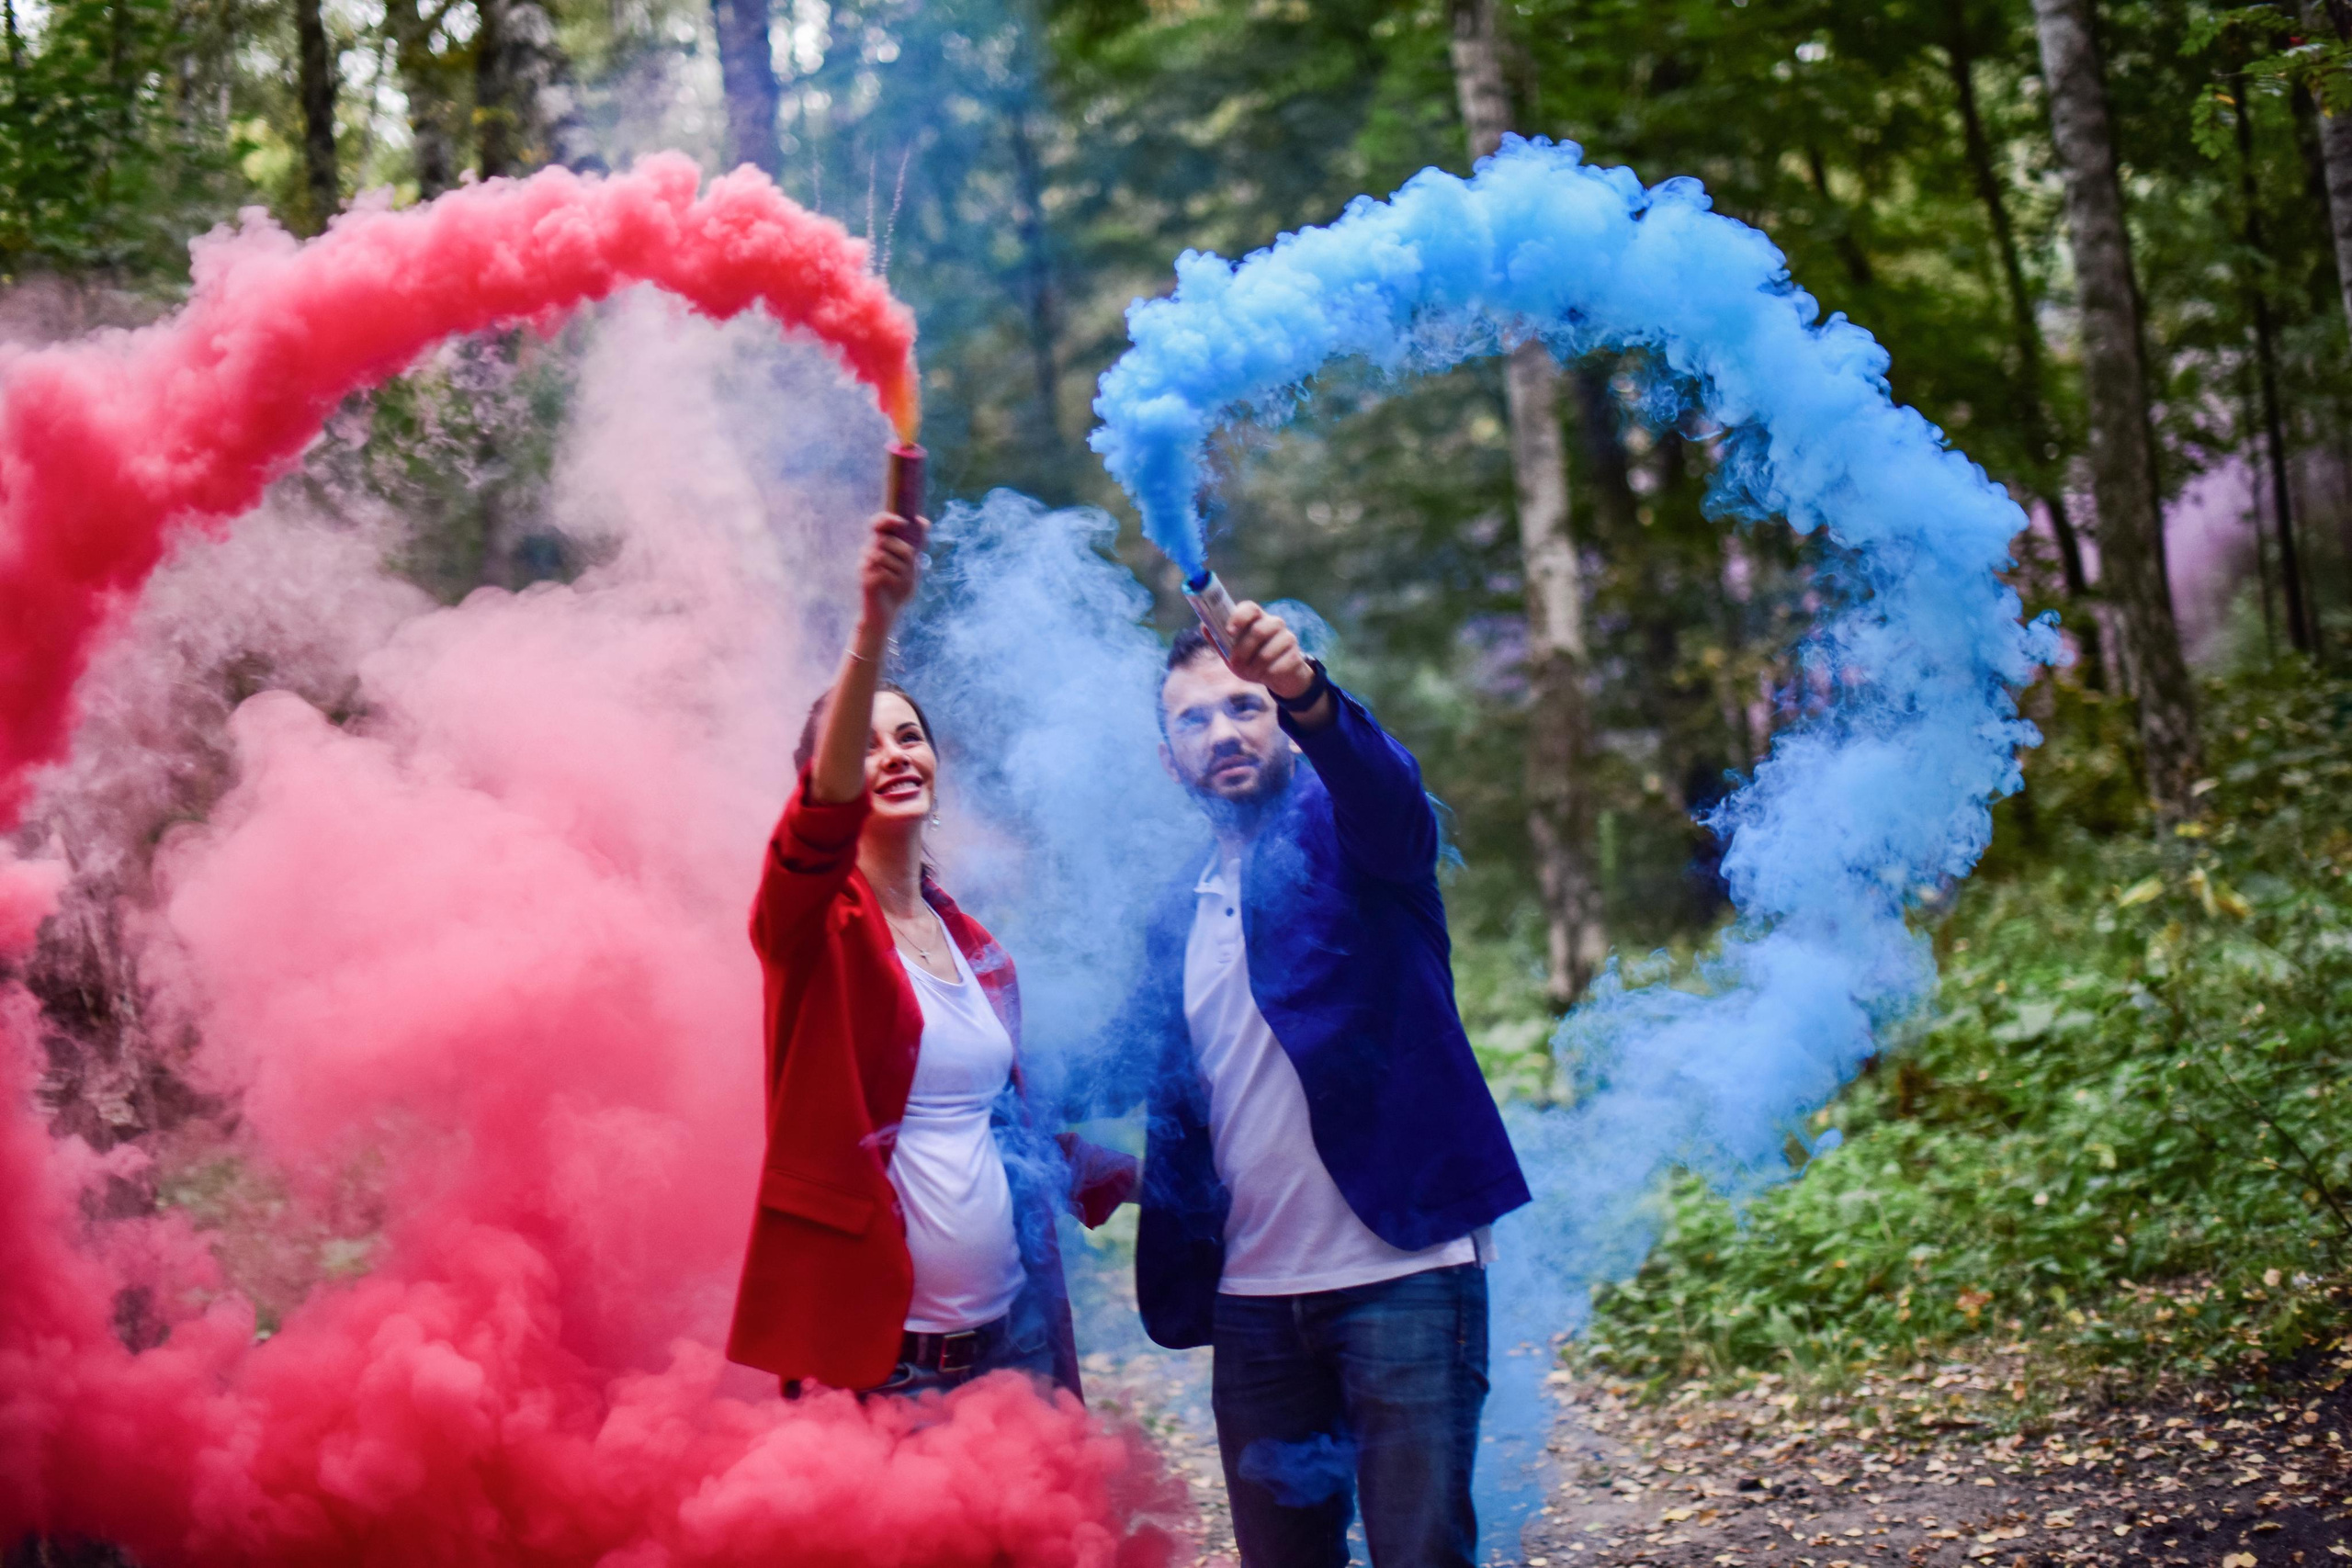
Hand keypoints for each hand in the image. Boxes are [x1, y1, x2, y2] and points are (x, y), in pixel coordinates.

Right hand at [857, 510, 927, 630]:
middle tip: (910, 564)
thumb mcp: (911, 565)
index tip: (902, 522)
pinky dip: (895, 579)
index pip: (877, 524)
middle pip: (884, 540)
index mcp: (879, 547)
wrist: (885, 615)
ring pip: (883, 556)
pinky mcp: (865, 579)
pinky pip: (883, 572)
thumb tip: (925, 522)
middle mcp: (869, 553)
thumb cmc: (897, 589)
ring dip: (900, 568)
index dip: (887, 519)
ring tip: (903, 580)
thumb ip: (916, 545)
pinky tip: (896, 587)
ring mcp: (864, 565)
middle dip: (903, 551)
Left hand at [1223, 601, 1316, 700]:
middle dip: (1243, 650)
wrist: (1279, 676)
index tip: (1229, 631)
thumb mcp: (1232, 652)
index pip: (1249, 608)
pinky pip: (1278, 665)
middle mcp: (1274, 623)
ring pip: (1268, 651)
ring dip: (1255, 666)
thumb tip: (1204, 626)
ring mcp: (1287, 637)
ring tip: (1251, 672)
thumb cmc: (1252, 660)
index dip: (1239, 617)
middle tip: (1234, 663)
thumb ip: (1218, 640)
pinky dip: (1268, 674)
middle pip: (1259, 630)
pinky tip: (1267, 675)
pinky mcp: (1296, 654)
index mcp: (1257, 618)